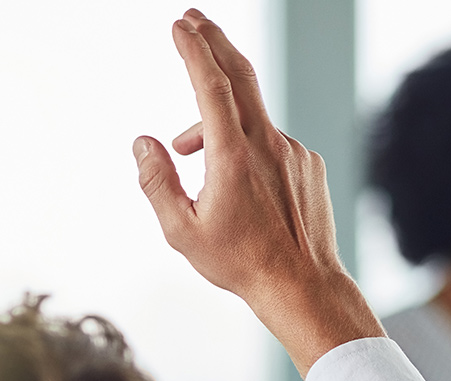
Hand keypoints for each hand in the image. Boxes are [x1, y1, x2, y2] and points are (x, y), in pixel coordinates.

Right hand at [134, 10, 382, 374]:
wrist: (302, 285)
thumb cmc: (239, 262)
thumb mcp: (181, 230)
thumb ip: (155, 181)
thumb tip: (142, 141)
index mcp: (233, 156)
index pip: (210, 86)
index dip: (193, 50)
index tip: (179, 25)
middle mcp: (267, 144)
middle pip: (240, 75)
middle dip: (213, 41)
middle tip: (192, 19)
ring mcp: (293, 151)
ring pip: (248, 121)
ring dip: (217, 123)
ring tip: (189, 149)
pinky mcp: (308, 163)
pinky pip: (270, 143)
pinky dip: (247, 147)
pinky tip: (241, 185)